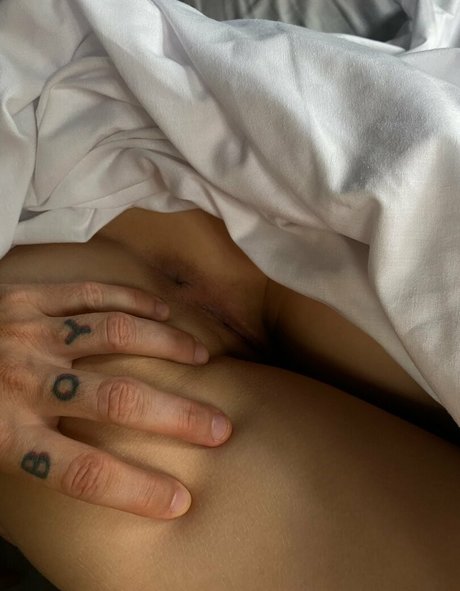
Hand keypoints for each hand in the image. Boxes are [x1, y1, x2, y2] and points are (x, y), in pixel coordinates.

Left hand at [0, 282, 231, 520]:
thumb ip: (17, 461)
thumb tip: (73, 477)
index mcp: (4, 433)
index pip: (80, 473)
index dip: (135, 491)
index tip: (179, 500)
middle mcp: (26, 383)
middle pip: (116, 401)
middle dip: (176, 417)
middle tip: (220, 428)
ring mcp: (31, 333)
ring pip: (113, 336)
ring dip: (166, 348)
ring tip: (201, 359)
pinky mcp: (28, 296)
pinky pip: (90, 295)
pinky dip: (133, 302)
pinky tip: (163, 313)